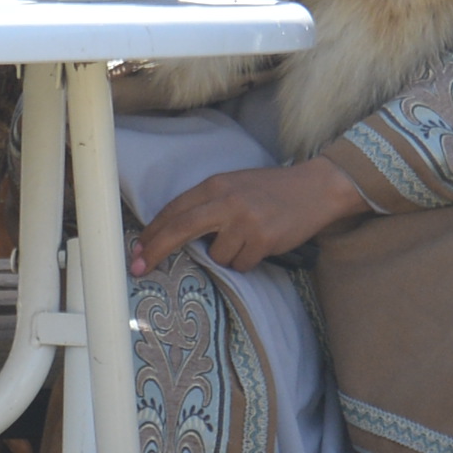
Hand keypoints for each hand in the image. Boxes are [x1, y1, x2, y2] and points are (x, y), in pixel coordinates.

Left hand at [128, 161, 366, 277]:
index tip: (137, 250)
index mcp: (216, 184)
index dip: (152, 231)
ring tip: (246, 240)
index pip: (175, 209)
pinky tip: (261, 245)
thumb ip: (208, 204)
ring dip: (226, 257)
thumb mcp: (235, 187)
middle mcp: (227, 200)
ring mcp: (245, 220)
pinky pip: (240, 264)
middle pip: (180, 228)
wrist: (315, 188)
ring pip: (216, 255)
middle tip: (138, 267)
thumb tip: (174, 233)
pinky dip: (246, 261)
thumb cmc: (270, 190)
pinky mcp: (263, 239)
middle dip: (156, 249)